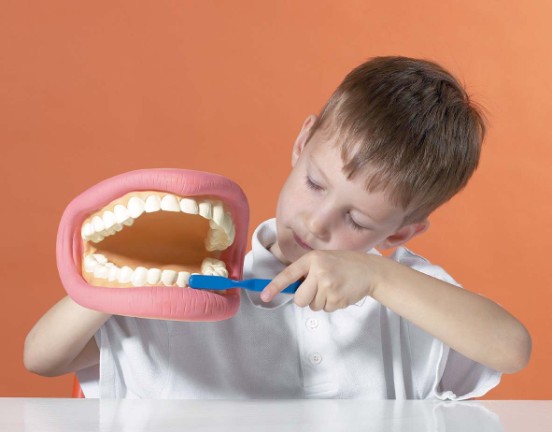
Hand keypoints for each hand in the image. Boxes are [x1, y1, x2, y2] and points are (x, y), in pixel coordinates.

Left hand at [261, 250, 381, 311]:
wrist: (370, 270)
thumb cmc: (344, 264)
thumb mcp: (323, 260)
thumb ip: (307, 271)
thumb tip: (291, 289)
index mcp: (312, 259)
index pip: (289, 274)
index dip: (275, 286)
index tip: (264, 296)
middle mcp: (319, 271)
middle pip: (299, 299)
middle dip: (305, 298)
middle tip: (318, 289)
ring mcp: (328, 286)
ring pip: (312, 305)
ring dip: (320, 301)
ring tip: (333, 287)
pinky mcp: (337, 299)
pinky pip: (325, 309)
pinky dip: (330, 304)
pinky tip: (340, 292)